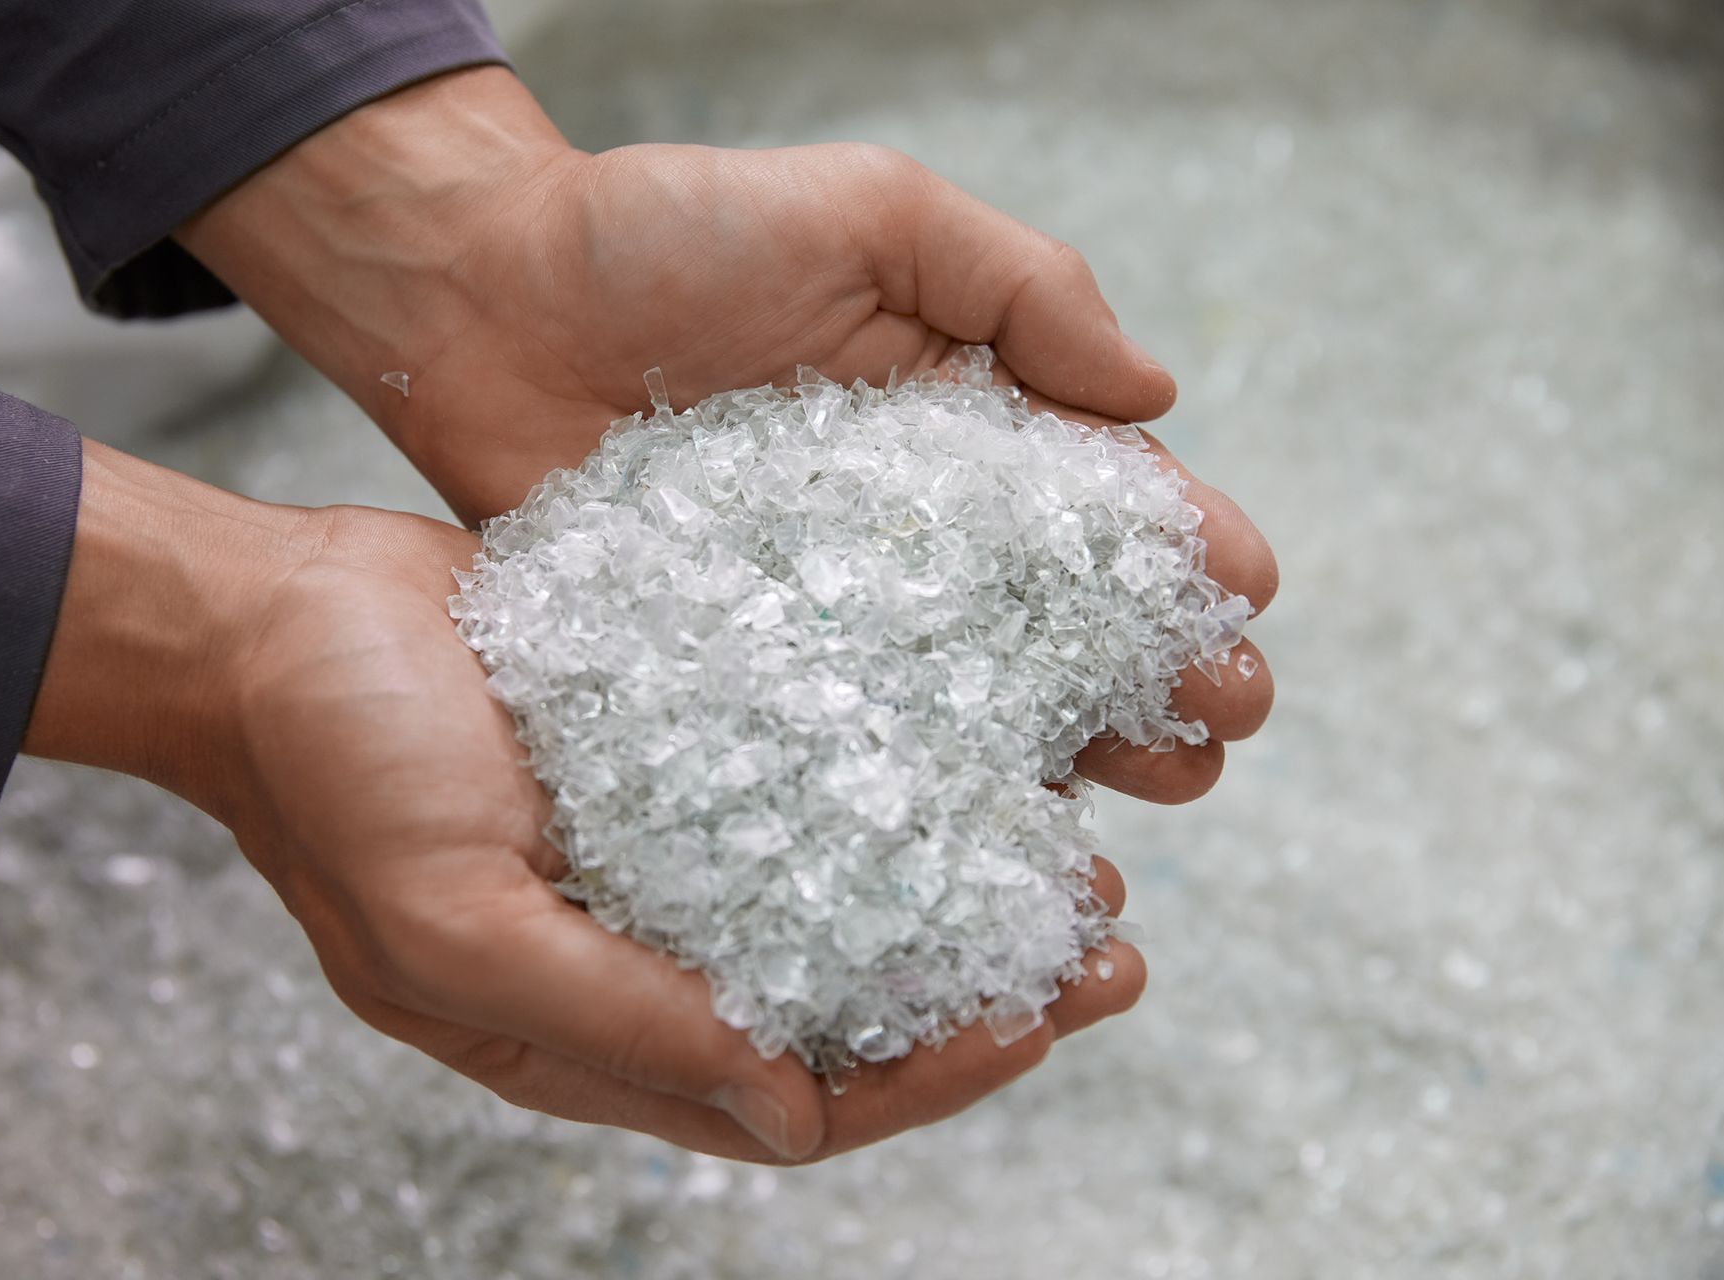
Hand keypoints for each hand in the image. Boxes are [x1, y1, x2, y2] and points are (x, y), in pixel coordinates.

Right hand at [24, 442, 1148, 1161]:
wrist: (271, 617)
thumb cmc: (331, 769)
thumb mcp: (449, 918)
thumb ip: (616, 1020)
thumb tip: (793, 1102)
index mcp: (594, 1026)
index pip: (798, 1100)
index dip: (927, 1076)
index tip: (1034, 1020)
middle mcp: (647, 947)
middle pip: (848, 1002)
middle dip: (982, 987)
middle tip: (1107, 943)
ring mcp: (664, 841)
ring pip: (846, 891)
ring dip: (959, 879)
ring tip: (1075, 841)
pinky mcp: (672, 739)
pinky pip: (804, 777)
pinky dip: (891, 772)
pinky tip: (972, 728)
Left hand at [177, 66, 1278, 803]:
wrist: (476, 297)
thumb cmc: (664, 232)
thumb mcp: (866, 214)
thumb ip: (1017, 284)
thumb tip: (1156, 396)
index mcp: (960, 427)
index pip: (1099, 504)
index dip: (1182, 554)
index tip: (1246, 601)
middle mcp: (905, 539)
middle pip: (1060, 627)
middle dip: (1157, 677)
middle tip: (1216, 727)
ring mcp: (822, 620)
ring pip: (969, 712)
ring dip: (1066, 762)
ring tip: (1135, 807)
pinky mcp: (732, 678)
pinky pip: (831, 751)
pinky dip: (903, 805)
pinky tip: (967, 851)